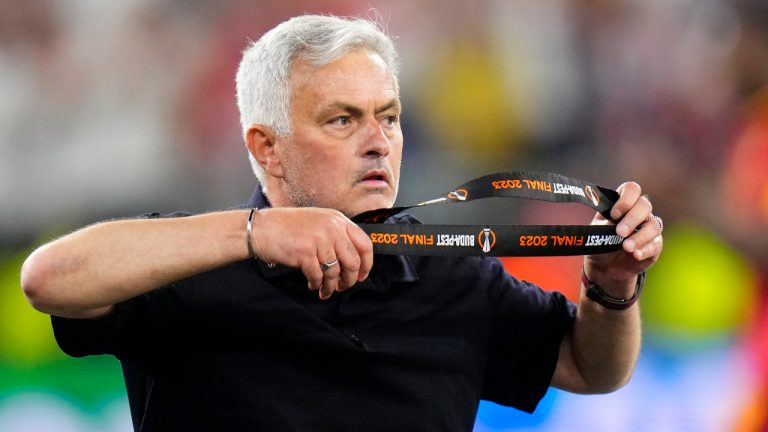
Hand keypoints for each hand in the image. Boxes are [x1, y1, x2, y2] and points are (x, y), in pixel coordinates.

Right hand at [250, 208, 372, 299]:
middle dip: (349, 280)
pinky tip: (312, 284)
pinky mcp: (305, 252)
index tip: (361, 275)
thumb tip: (352, 259)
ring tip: (325, 290)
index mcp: (338, 220)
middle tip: (343, 286)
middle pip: (353, 261)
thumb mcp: (318, 222)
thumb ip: (336, 235)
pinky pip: (318, 276)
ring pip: (335, 272)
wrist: (261, 228)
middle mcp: (332, 228)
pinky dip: (316, 284)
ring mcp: (319, 239)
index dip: (366, 264)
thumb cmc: (287, 227)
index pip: (365, 244)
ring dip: (331, 286)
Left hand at [584, 182, 662, 294]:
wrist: (604, 267)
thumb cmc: (599, 242)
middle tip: (619, 232)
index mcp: (623, 204)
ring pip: (653, 225)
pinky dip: (645, 249)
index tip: (614, 214)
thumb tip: (612, 222)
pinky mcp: (655, 245)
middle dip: (632, 219)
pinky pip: (656, 244)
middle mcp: (639, 213)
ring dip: (639, 236)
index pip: (632, 189)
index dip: (625, 199)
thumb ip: (604, 224)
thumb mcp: (596, 231)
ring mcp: (648, 228)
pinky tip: (635, 254)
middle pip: (645, 205)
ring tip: (626, 247)